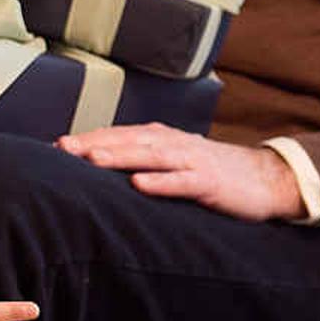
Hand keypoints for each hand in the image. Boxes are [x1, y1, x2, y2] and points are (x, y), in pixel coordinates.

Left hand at [62, 125, 309, 220]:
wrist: (266, 178)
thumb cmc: (212, 173)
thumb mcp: (173, 162)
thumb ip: (140, 162)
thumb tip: (98, 168)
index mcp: (160, 139)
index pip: (117, 135)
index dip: (87, 140)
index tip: (54, 148)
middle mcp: (172, 143)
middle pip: (127, 140)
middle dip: (94, 144)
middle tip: (61, 149)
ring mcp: (192, 161)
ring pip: (151, 156)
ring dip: (120, 156)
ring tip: (92, 159)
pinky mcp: (209, 182)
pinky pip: (182, 181)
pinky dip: (161, 182)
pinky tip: (139, 185)